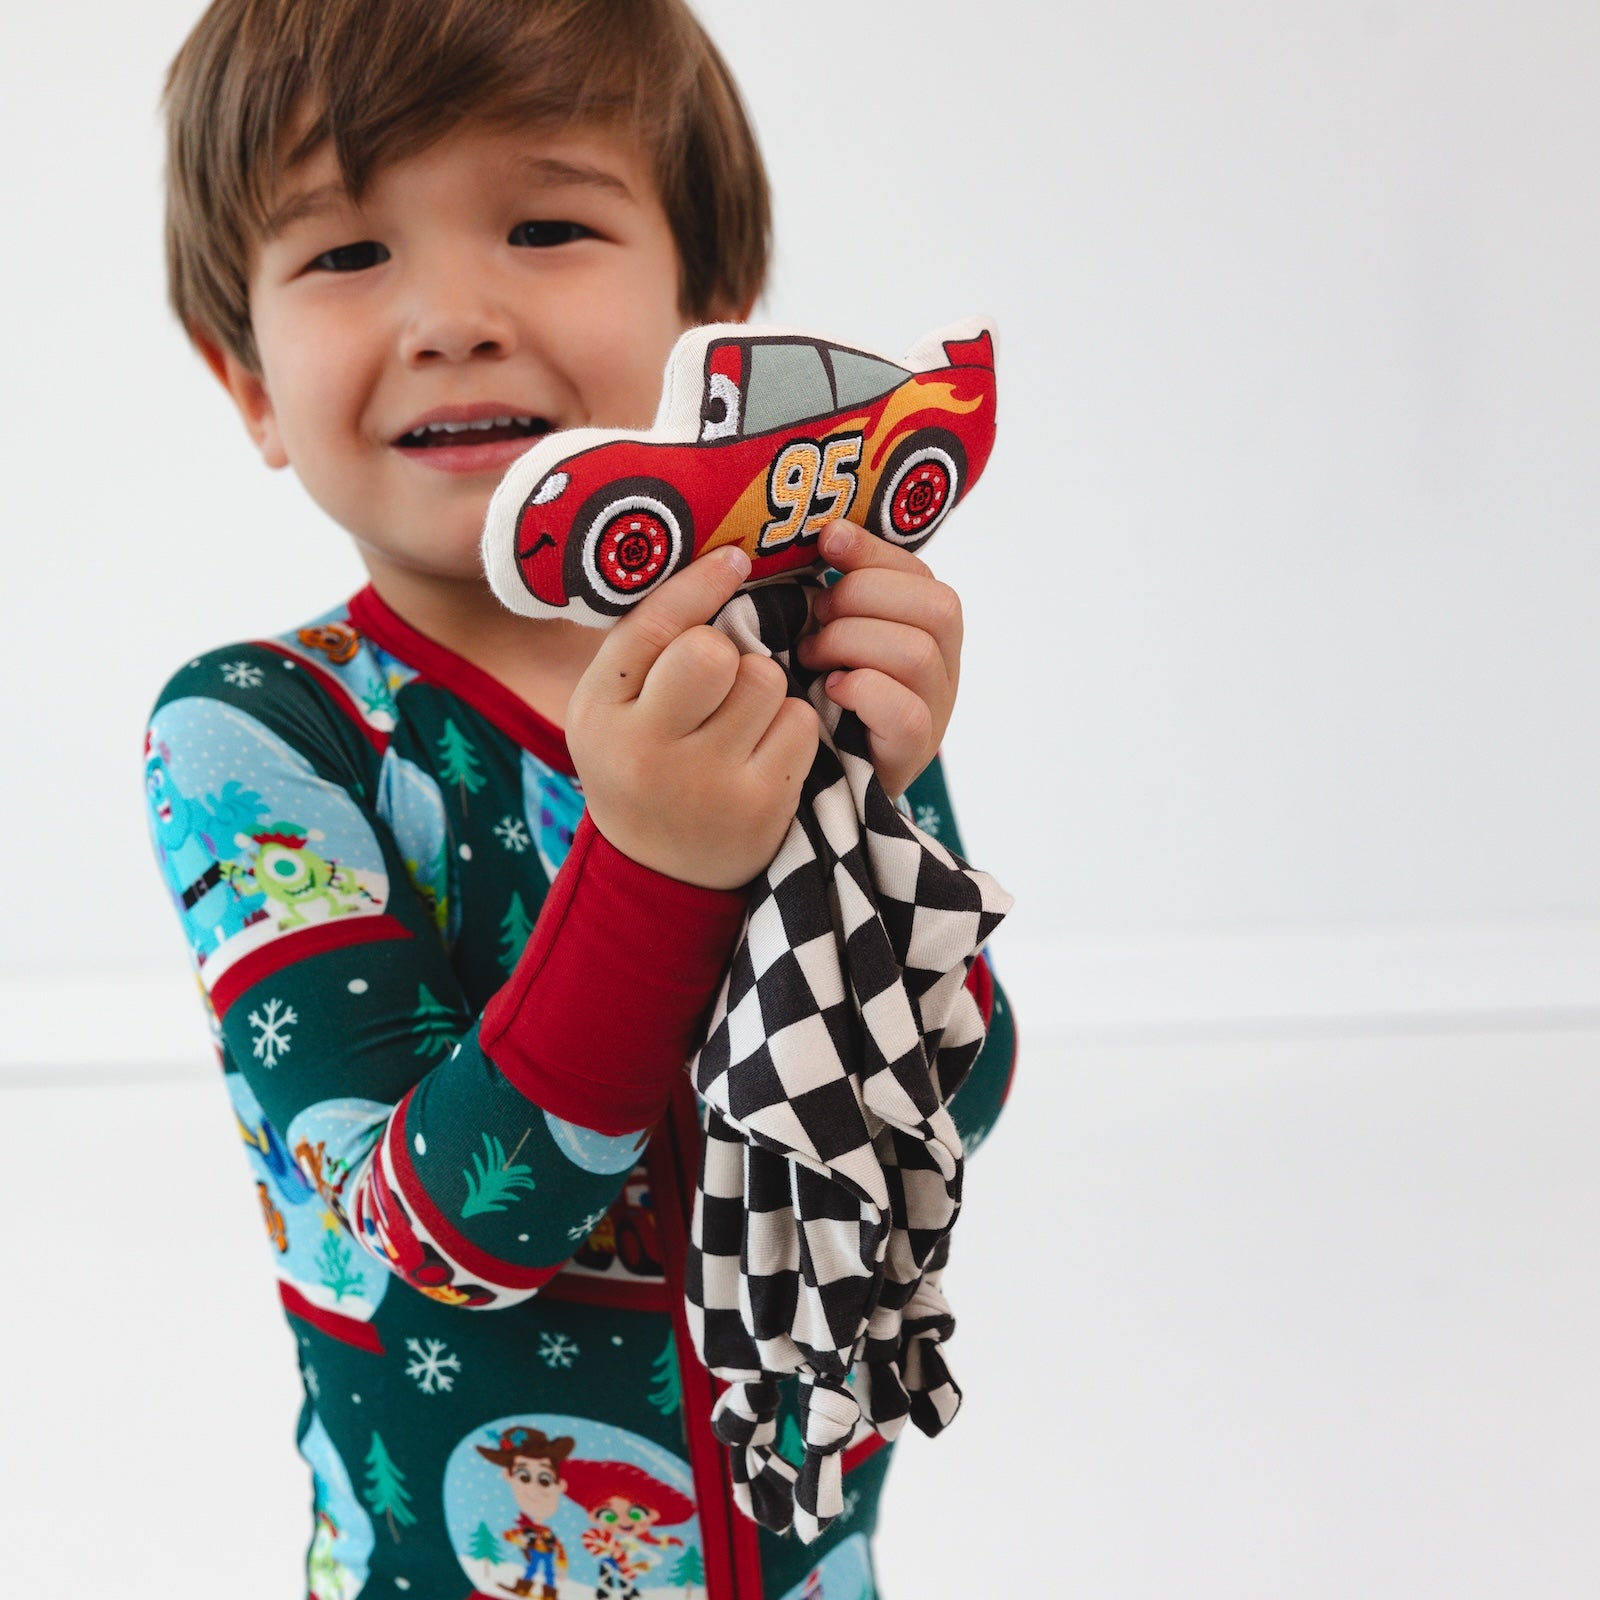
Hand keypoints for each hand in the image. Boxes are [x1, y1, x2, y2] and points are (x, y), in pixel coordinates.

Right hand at [566, 546, 820, 889]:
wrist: (659, 869)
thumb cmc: (642, 759)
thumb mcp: (614, 704)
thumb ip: (648, 642)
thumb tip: (720, 559)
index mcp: (598, 710)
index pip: (654, 625)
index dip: (700, 584)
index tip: (735, 561)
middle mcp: (645, 749)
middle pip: (714, 652)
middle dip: (730, 651)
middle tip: (722, 676)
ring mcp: (706, 782)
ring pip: (766, 681)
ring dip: (765, 687)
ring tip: (741, 720)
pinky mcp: (760, 804)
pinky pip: (800, 723)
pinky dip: (792, 726)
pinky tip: (765, 751)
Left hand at [796, 520, 962, 798]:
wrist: (816, 781)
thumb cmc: (817, 697)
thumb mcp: (827, 635)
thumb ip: (836, 592)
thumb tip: (827, 531)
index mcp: (927, 631)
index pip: (921, 574)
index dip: (874, 552)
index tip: (827, 542)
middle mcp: (944, 669)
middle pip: (936, 607)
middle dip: (863, 598)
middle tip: (816, 617)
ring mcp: (935, 713)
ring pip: (918, 654)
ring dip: (853, 643)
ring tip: (811, 656)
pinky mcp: (913, 753)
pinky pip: (906, 712)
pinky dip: (863, 691)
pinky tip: (830, 690)